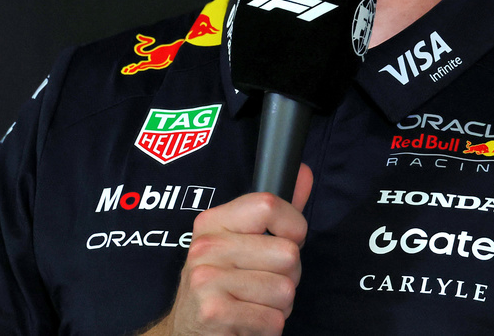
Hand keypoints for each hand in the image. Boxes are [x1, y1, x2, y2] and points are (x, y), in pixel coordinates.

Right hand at [141, 163, 313, 335]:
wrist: (188, 332)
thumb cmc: (223, 286)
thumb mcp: (241, 244)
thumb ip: (276, 212)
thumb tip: (305, 173)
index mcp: (213, 222)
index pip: (268, 205)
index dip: (293, 227)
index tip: (287, 241)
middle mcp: (206, 246)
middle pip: (288, 253)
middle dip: (288, 277)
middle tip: (263, 285)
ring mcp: (206, 279)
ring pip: (285, 290)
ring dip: (279, 306)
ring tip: (254, 304)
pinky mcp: (214, 313)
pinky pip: (273, 320)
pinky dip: (269, 327)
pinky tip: (248, 322)